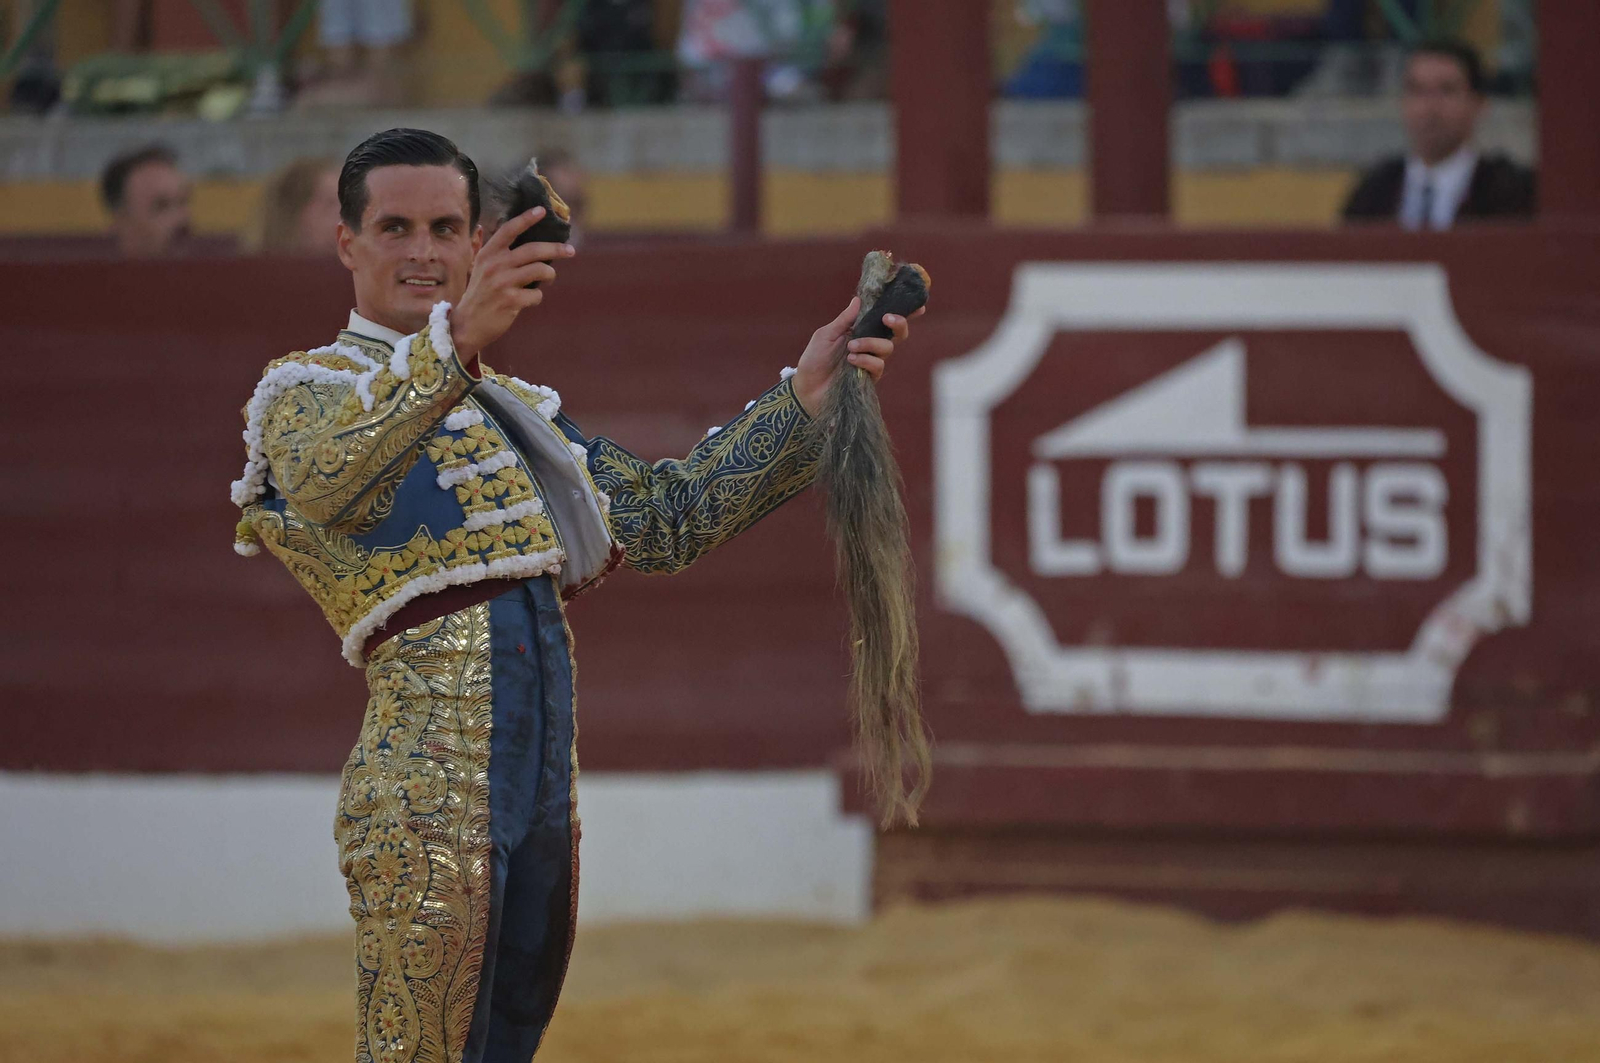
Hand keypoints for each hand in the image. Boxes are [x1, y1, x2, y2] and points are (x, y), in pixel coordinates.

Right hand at [450, 207, 574, 362]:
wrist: (467, 324)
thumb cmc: (480, 294)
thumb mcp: (482, 268)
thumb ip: (499, 254)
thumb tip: (527, 241)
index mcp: (487, 254)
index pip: (509, 230)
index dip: (526, 219)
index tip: (542, 211)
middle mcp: (495, 265)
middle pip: (533, 250)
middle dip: (556, 249)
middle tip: (570, 250)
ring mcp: (502, 283)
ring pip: (540, 270)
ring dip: (550, 275)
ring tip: (550, 278)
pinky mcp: (510, 301)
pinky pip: (536, 295)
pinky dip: (537, 297)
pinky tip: (529, 300)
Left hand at [791, 297, 923, 417]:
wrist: (807, 388)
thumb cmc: (814, 360)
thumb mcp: (826, 335)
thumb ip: (844, 320)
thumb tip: (858, 299)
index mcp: (861, 330)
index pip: (884, 320)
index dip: (903, 312)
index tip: (918, 306)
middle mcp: (870, 345)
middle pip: (897, 333)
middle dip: (899, 323)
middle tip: (887, 318)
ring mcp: (871, 362)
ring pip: (887, 348)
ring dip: (871, 344)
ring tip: (851, 347)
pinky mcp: (869, 378)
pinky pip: (878, 365)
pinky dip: (866, 360)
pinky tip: (851, 361)